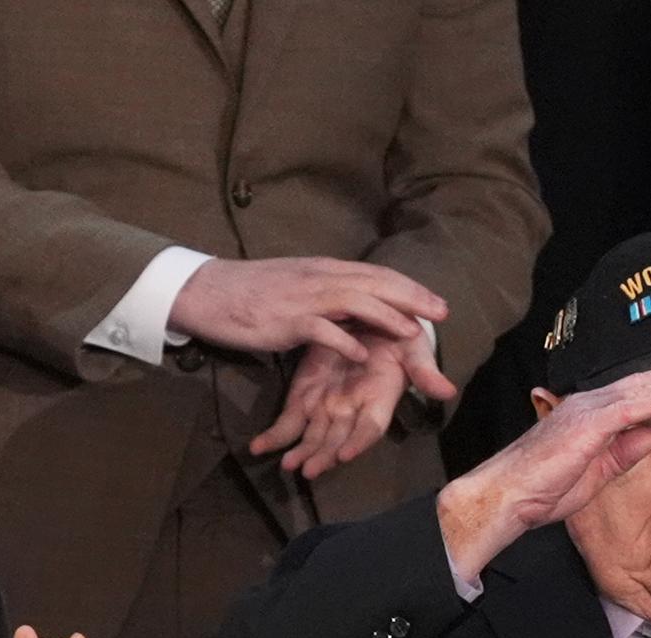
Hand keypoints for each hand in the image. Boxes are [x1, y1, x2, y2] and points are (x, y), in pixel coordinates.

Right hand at [168, 256, 450, 370]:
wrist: (207, 292)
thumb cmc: (252, 293)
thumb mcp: (297, 286)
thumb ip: (327, 294)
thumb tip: (355, 304)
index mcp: (324, 270)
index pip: (376, 275)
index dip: (409, 287)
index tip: (436, 301)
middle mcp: (319, 278)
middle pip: (374, 283)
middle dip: (412, 298)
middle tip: (442, 313)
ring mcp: (303, 298)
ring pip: (354, 301)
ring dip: (387, 316)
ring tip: (412, 333)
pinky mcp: (285, 321)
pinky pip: (319, 330)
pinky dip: (342, 341)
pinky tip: (362, 354)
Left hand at [253, 326, 456, 478]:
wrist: (371, 319)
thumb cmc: (399, 336)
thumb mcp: (414, 347)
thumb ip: (425, 371)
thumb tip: (447, 391)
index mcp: (379, 398)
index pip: (371, 427)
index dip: (359, 441)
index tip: (345, 454)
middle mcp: (353, 408)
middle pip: (338, 438)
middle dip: (323, 455)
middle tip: (308, 470)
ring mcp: (328, 404)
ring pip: (313, 436)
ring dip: (301, 452)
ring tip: (287, 465)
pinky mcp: (306, 395)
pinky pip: (289, 421)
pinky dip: (275, 436)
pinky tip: (259, 448)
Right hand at [436, 365, 650, 580]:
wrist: (508, 496)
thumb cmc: (544, 487)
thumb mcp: (598, 472)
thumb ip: (625, 451)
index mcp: (595, 414)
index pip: (642, 393)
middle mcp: (592, 404)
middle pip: (648, 383)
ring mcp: (587, 412)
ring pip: (642, 389)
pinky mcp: (584, 427)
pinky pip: (625, 410)